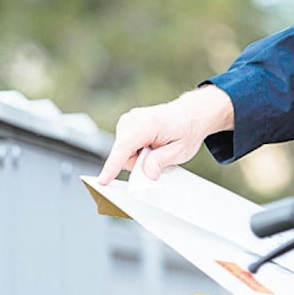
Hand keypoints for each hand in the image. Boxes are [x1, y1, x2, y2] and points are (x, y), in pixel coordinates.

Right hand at [98, 85, 233, 183]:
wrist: (190, 114)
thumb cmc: (186, 129)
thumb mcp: (180, 150)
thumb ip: (161, 161)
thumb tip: (147, 173)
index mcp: (147, 123)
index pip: (124, 147)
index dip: (112, 166)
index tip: (103, 180)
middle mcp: (133, 118)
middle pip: (123, 154)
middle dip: (138, 163)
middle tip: (159, 157)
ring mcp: (128, 120)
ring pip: (123, 152)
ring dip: (138, 157)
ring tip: (156, 148)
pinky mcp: (126, 124)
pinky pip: (125, 147)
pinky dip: (137, 151)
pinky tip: (150, 145)